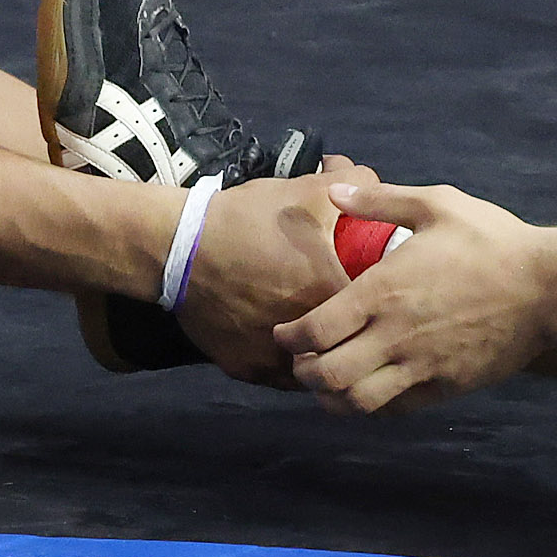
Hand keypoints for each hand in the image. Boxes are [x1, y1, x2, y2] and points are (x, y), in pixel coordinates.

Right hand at [178, 168, 374, 382]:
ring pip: (314, 369)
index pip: (375, 310)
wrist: (178, 247)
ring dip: (320, 353)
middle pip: (348, 345)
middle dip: (352, 331)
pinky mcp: (246, 370)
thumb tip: (371, 179)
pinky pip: (279, 376)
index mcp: (333, 297)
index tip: (370, 288)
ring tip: (318, 331)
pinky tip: (287, 343)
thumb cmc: (248, 220)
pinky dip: (287, 363)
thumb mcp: (306, 191)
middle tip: (345, 311)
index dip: (378, 299)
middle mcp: (310, 340)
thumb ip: (355, 182)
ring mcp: (276, 361)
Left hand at [276, 179, 548, 412]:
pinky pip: (395, 410)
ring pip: (356, 403)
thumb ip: (381, 200)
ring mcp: (421, 367)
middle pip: (325, 376)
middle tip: (303, 359)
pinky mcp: (445, 387)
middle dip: (304, 372)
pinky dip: (373, 405)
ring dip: (334, 397)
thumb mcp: (437, 204)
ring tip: (332, 381)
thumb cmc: (492, 241)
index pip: (314, 330)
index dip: (289, 337)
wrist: (549, 289)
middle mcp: (394, 335)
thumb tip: (334, 191)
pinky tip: (372, 386)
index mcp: (383, 291)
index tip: (287, 331)